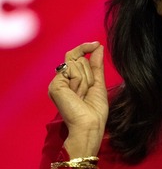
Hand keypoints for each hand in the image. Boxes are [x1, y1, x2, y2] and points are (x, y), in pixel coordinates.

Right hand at [48, 41, 108, 157]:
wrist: (89, 125)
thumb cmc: (94, 111)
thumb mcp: (98, 84)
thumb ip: (96, 65)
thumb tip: (97, 47)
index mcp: (70, 81)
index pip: (76, 57)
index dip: (85, 48)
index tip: (96, 43)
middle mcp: (61, 80)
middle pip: (78, 59)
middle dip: (90, 73)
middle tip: (88, 91)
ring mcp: (57, 82)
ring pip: (76, 63)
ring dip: (86, 79)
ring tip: (83, 95)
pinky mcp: (55, 85)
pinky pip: (72, 70)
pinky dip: (81, 81)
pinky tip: (78, 95)